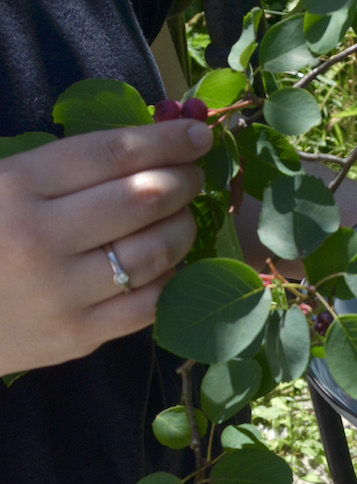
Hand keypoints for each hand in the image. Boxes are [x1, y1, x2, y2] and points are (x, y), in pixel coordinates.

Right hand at [0, 119, 212, 374]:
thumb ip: (63, 166)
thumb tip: (148, 143)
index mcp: (15, 186)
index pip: (113, 153)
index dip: (167, 140)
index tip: (198, 134)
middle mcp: (41, 238)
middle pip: (145, 198)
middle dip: (183, 180)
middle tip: (194, 175)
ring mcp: (63, 293)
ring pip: (157, 251)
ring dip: (184, 227)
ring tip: (183, 216)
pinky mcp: (79, 336)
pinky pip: (151, 303)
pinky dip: (171, 277)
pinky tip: (168, 262)